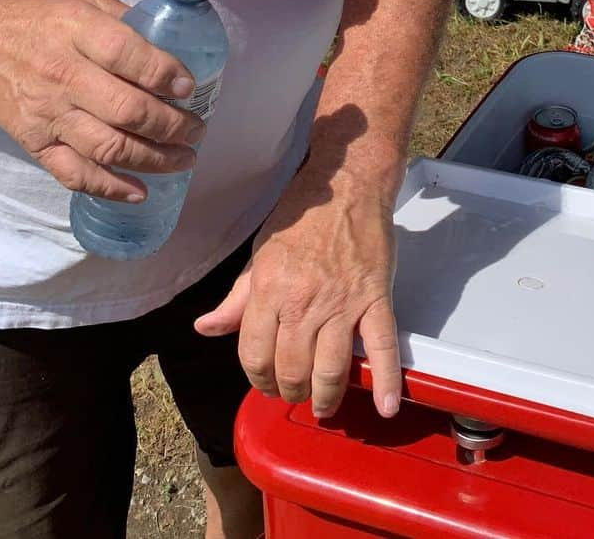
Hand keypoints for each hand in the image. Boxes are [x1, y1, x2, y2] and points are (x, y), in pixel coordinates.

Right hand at [0, 0, 202, 200]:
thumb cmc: (40, 19)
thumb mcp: (87, 4)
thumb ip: (129, 25)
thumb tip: (176, 50)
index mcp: (80, 33)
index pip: (130, 57)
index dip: (167, 75)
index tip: (190, 87)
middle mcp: (64, 76)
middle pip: (127, 110)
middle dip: (173, 126)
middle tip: (197, 130)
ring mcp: (48, 114)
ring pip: (108, 147)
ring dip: (154, 160)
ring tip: (183, 159)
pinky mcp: (35, 142)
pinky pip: (74, 174)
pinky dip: (110, 188)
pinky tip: (140, 191)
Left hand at [195, 178, 400, 420]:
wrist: (349, 186)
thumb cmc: (301, 216)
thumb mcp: (260, 253)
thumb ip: (236, 299)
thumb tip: (206, 329)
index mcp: (270, 290)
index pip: (254, 354)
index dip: (256, 377)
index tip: (265, 381)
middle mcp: (304, 302)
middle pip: (292, 370)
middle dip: (289, 391)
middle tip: (294, 392)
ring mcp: (343, 303)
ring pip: (331, 369)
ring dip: (326, 397)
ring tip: (324, 404)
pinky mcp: (376, 299)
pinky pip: (383, 347)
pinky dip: (386, 380)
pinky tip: (386, 407)